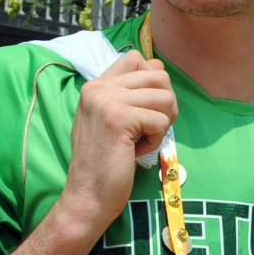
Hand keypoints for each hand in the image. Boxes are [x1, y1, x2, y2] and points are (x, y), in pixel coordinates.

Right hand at [56, 51, 177, 234]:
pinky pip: (160, 120)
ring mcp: (106, 101)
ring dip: (162, 123)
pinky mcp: (117, 118)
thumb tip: (159, 67)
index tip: (145, 109)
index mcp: (96, 85)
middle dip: (166, 104)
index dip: (154, 81)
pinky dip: (157, 139)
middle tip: (150, 128)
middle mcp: (98, 88)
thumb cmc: (106, 162)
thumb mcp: (114, 119)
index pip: (137, 59)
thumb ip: (130, 94)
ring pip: (166, 96)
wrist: (87, 195)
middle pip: (158, 75)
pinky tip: (137, 151)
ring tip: (141, 140)